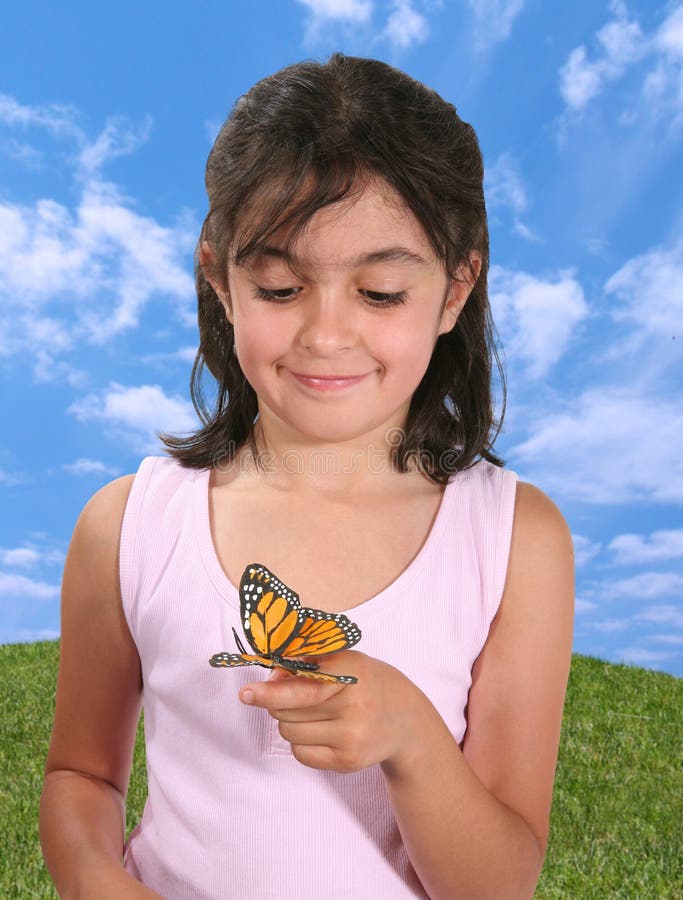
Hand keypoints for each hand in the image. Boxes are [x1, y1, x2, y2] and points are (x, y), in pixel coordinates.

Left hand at [239, 651, 434, 773]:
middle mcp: (355, 706)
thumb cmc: (366, 683)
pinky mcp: (348, 762)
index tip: (246, 694)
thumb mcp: (344, 660)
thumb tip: (269, 679)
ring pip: (290, 732)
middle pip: (287, 710)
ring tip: (315, 713)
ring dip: (291, 721)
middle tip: (296, 695)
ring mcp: (352, 737)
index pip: (302, 687)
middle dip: (279, 702)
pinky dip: (301, 742)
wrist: (406, 720)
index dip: (271, 691)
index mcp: (352, 671)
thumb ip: (307, 663)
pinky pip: (301, 754)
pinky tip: (322, 731)